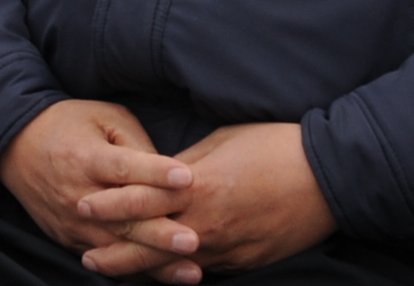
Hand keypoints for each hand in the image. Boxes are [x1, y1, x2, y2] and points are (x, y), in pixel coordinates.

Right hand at [0, 99, 191, 258]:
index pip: (124, 169)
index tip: (187, 178)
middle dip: (160, 233)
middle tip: (192, 241)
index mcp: (86, 158)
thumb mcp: (103, 118)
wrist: (16, 146)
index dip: (156, 173)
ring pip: (118, 248)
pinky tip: (163, 274)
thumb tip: (169, 175)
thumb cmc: (69, 125)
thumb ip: (136, 145)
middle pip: (124, 218)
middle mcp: (77, 196)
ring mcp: (72, 223)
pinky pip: (106, 259)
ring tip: (190, 271)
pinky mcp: (69, 239)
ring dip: (154, 261)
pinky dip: (134, 268)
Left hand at [93, 124, 333, 281]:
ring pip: (175, 266)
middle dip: (116, 254)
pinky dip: (183, 271)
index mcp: (199, 186)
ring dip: (144, 269)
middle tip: (87, 258)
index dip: (109, 205)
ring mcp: (228, 248)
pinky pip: (207, 269)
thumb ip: (189, 164)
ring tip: (117, 270)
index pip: (142, 200)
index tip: (83, 207)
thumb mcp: (225, 141)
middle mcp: (207, 223)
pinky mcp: (247, 262)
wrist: (330, 177)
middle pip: (150, 245)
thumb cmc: (277, 146)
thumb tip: (163, 174)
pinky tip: (168, 272)